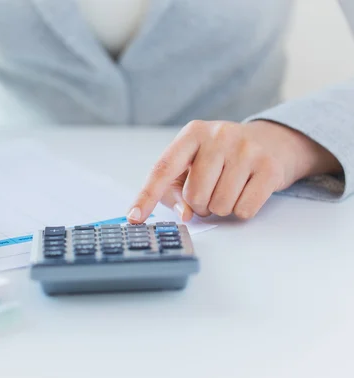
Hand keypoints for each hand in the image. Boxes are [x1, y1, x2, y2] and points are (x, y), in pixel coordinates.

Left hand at [127, 120, 341, 222]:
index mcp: (192, 133)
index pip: (163, 169)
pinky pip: (245, 209)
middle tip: (210, 191)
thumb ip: (176, 191)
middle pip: (195, 195)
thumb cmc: (220, 158)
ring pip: (220, 205)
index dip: (147, 196)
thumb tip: (185, 214)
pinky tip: (246, 191)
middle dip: (200, 204)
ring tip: (228, 190)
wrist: (270, 142)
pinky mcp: (269, 167)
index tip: (134, 217)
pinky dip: (242, 210)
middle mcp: (218, 136)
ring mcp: (246, 150)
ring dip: (221, 208)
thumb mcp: (192, 164)